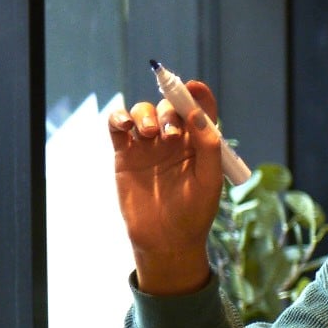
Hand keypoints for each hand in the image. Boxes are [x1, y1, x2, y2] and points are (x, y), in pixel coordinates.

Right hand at [108, 77, 224, 294]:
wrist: (166, 240)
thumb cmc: (194, 212)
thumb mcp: (209, 179)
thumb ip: (207, 145)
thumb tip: (198, 113)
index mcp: (199, 143)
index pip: (200, 110)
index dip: (197, 95)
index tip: (193, 87)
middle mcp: (174, 140)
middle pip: (170, 107)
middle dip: (170, 111)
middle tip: (171, 134)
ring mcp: (148, 145)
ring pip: (143, 112)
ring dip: (146, 114)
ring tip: (151, 134)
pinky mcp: (125, 153)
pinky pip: (118, 126)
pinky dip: (119, 117)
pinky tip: (125, 125)